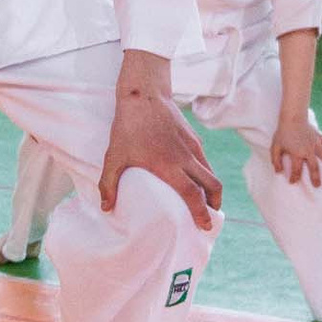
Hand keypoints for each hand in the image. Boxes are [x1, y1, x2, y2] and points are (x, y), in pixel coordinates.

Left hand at [100, 67, 221, 230]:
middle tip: (209, 218)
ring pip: (211, 172)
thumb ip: (109, 184)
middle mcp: (186, 158)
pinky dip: (205, 173)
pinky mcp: (194, 138)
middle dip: (215, 204)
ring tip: (205, 202)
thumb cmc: (128, 127)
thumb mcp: (114, 156)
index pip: (192, 194)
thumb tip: (106, 208)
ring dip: (212, 189)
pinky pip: (204, 160)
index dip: (201, 212)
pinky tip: (195, 178)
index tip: (205, 226)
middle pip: (212, 185)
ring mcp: (193, 147)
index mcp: (169, 165)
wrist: (144, 94)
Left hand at [270, 111, 321, 186]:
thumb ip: (275, 160)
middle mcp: (308, 150)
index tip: (293, 182)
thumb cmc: (283, 132)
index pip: (296, 170)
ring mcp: (315, 143)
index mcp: (297, 153)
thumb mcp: (275, 146)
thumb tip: (278, 172)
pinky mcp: (319, 137)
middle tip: (317, 186)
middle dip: (315, 178)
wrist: (292, 117)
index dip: (294, 177)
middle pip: (314, 167)